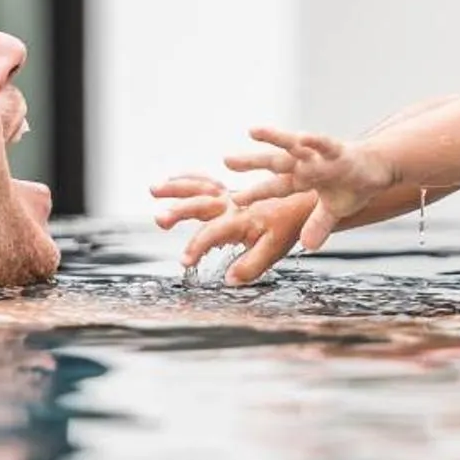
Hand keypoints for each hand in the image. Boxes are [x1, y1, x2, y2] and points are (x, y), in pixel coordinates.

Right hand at [150, 172, 325, 283]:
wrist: (306, 202)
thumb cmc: (290, 227)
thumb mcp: (274, 250)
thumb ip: (251, 265)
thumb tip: (228, 280)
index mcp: (241, 220)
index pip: (213, 233)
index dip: (197, 247)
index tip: (184, 262)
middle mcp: (232, 205)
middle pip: (201, 204)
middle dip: (179, 211)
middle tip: (159, 219)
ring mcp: (230, 196)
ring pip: (200, 188)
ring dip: (176, 188)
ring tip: (153, 188)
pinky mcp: (230, 192)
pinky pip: (206, 182)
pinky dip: (188, 180)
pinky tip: (171, 180)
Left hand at [224, 125, 390, 245]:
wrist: (379, 166)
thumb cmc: (353, 185)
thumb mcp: (335, 211)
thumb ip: (319, 225)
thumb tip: (307, 246)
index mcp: (303, 180)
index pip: (275, 187)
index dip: (256, 193)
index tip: (234, 201)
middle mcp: (308, 165)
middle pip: (276, 163)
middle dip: (252, 162)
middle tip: (226, 160)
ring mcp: (322, 156)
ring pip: (295, 146)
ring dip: (275, 138)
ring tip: (254, 131)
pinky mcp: (340, 151)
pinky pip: (326, 144)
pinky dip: (315, 141)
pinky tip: (303, 136)